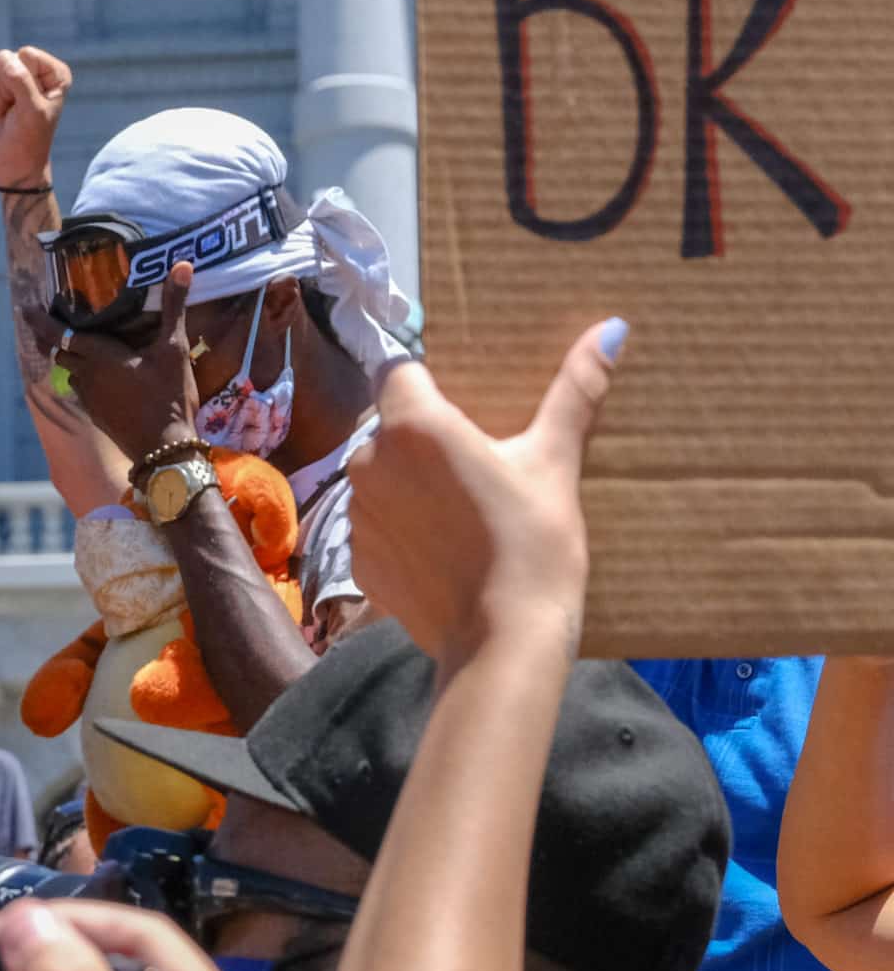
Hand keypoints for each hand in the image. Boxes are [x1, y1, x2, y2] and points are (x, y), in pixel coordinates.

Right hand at [0, 45, 71, 189]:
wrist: (13, 164)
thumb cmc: (30, 137)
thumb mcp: (32, 109)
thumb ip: (20, 79)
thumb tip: (1, 56)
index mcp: (53, 73)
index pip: (26, 55)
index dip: (22, 78)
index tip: (29, 102)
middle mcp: (34, 71)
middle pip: (7, 59)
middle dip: (6, 87)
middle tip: (16, 109)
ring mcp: (12, 78)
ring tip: (8, 112)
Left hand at [53, 258, 203, 466]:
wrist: (164, 450)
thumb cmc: (168, 397)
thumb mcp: (174, 349)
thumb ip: (175, 307)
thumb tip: (181, 264)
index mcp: (99, 356)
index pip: (58, 333)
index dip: (40, 320)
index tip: (24, 308)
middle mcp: (86, 376)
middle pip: (60, 351)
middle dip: (54, 336)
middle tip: (55, 322)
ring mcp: (89, 398)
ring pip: (70, 371)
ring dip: (71, 357)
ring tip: (81, 345)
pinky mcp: (97, 415)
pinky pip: (83, 389)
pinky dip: (85, 376)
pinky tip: (103, 374)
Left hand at [345, 320, 623, 663]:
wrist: (501, 641)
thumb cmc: (532, 544)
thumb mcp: (556, 463)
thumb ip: (575, 392)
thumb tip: (612, 328)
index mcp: (414, 425)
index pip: (399, 371)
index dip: (427, 378)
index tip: (462, 398)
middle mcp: (370, 462)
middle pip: (390, 427)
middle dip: (426, 436)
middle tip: (479, 459)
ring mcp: (358, 514)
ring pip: (381, 477)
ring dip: (410, 482)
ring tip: (464, 508)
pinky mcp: (358, 559)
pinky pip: (378, 525)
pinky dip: (403, 528)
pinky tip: (446, 546)